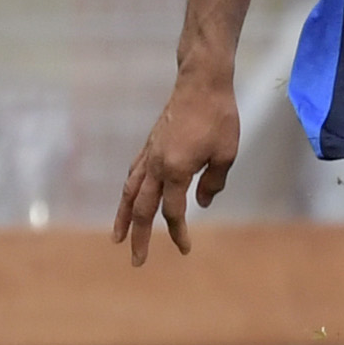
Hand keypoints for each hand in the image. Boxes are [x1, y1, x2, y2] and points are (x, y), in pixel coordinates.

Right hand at [114, 69, 239, 263]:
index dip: (178, 232)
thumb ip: (213, 182)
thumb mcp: (226, 154)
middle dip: (139, 236)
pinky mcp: (149, 145)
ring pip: (130, 191)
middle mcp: (155, 164)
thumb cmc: (219, 117)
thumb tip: (202, 203)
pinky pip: (133, 174)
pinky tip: (128, 200)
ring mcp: (149, 153)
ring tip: (117, 237)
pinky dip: (128, 192)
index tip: (185, 248)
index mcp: (175, 170)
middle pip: (142, 208)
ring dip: (123, 216)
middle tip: (137, 261)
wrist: (202, 83)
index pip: (173, 211)